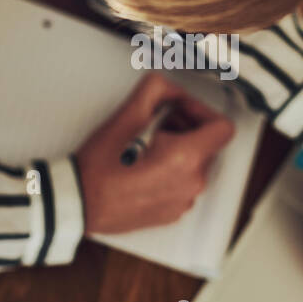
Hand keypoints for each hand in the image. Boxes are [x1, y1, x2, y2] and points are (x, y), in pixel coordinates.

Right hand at [76, 74, 234, 234]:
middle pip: (207, 145)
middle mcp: (191, 183)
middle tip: (157, 124)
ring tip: (146, 146)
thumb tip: (170, 88)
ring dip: (178, 150)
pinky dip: (171, 173)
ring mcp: (183, 201)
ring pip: (195, 165)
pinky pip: (182, 185)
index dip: (203, 112)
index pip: (223, 128)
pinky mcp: (172, 213)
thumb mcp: (126, 116)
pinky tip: (143, 168)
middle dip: (186, 129)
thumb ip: (155, 90)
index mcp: (186, 157)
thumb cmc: (99, 167)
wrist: (79, 203)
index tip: (182, 111)